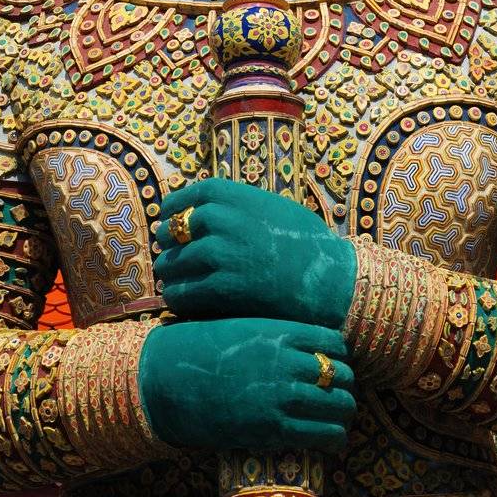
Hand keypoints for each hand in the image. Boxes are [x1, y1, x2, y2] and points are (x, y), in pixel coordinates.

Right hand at [139, 317, 355, 453]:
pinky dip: (334, 438)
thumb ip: (274, 334)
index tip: (334, 364)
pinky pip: (323, 434)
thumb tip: (298, 345)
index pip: (333, 341)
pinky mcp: (274, 428)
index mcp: (280, 331)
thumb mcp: (242, 326)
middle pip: (341, 373)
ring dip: (344, 413)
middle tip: (340, 395)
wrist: (168, 378)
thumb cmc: (199, 348)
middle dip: (346, 386)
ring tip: (340, 420)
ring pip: (339, 405)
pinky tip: (332, 441)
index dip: (339, 355)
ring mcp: (283, 395)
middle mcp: (288, 361)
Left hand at [154, 179, 356, 326]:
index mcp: (237, 196)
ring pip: (175, 262)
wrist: (330, 279)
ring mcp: (222, 254)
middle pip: (176, 229)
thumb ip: (242, 205)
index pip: (191, 195)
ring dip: (169, 271)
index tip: (166, 216)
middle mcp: (225, 221)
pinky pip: (184, 292)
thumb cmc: (307, 243)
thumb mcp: (274, 208)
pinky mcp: (223, 289)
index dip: (174, 206)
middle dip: (167, 241)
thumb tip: (210, 210)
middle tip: (166, 251)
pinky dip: (177, 297)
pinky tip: (181, 300)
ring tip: (170, 279)